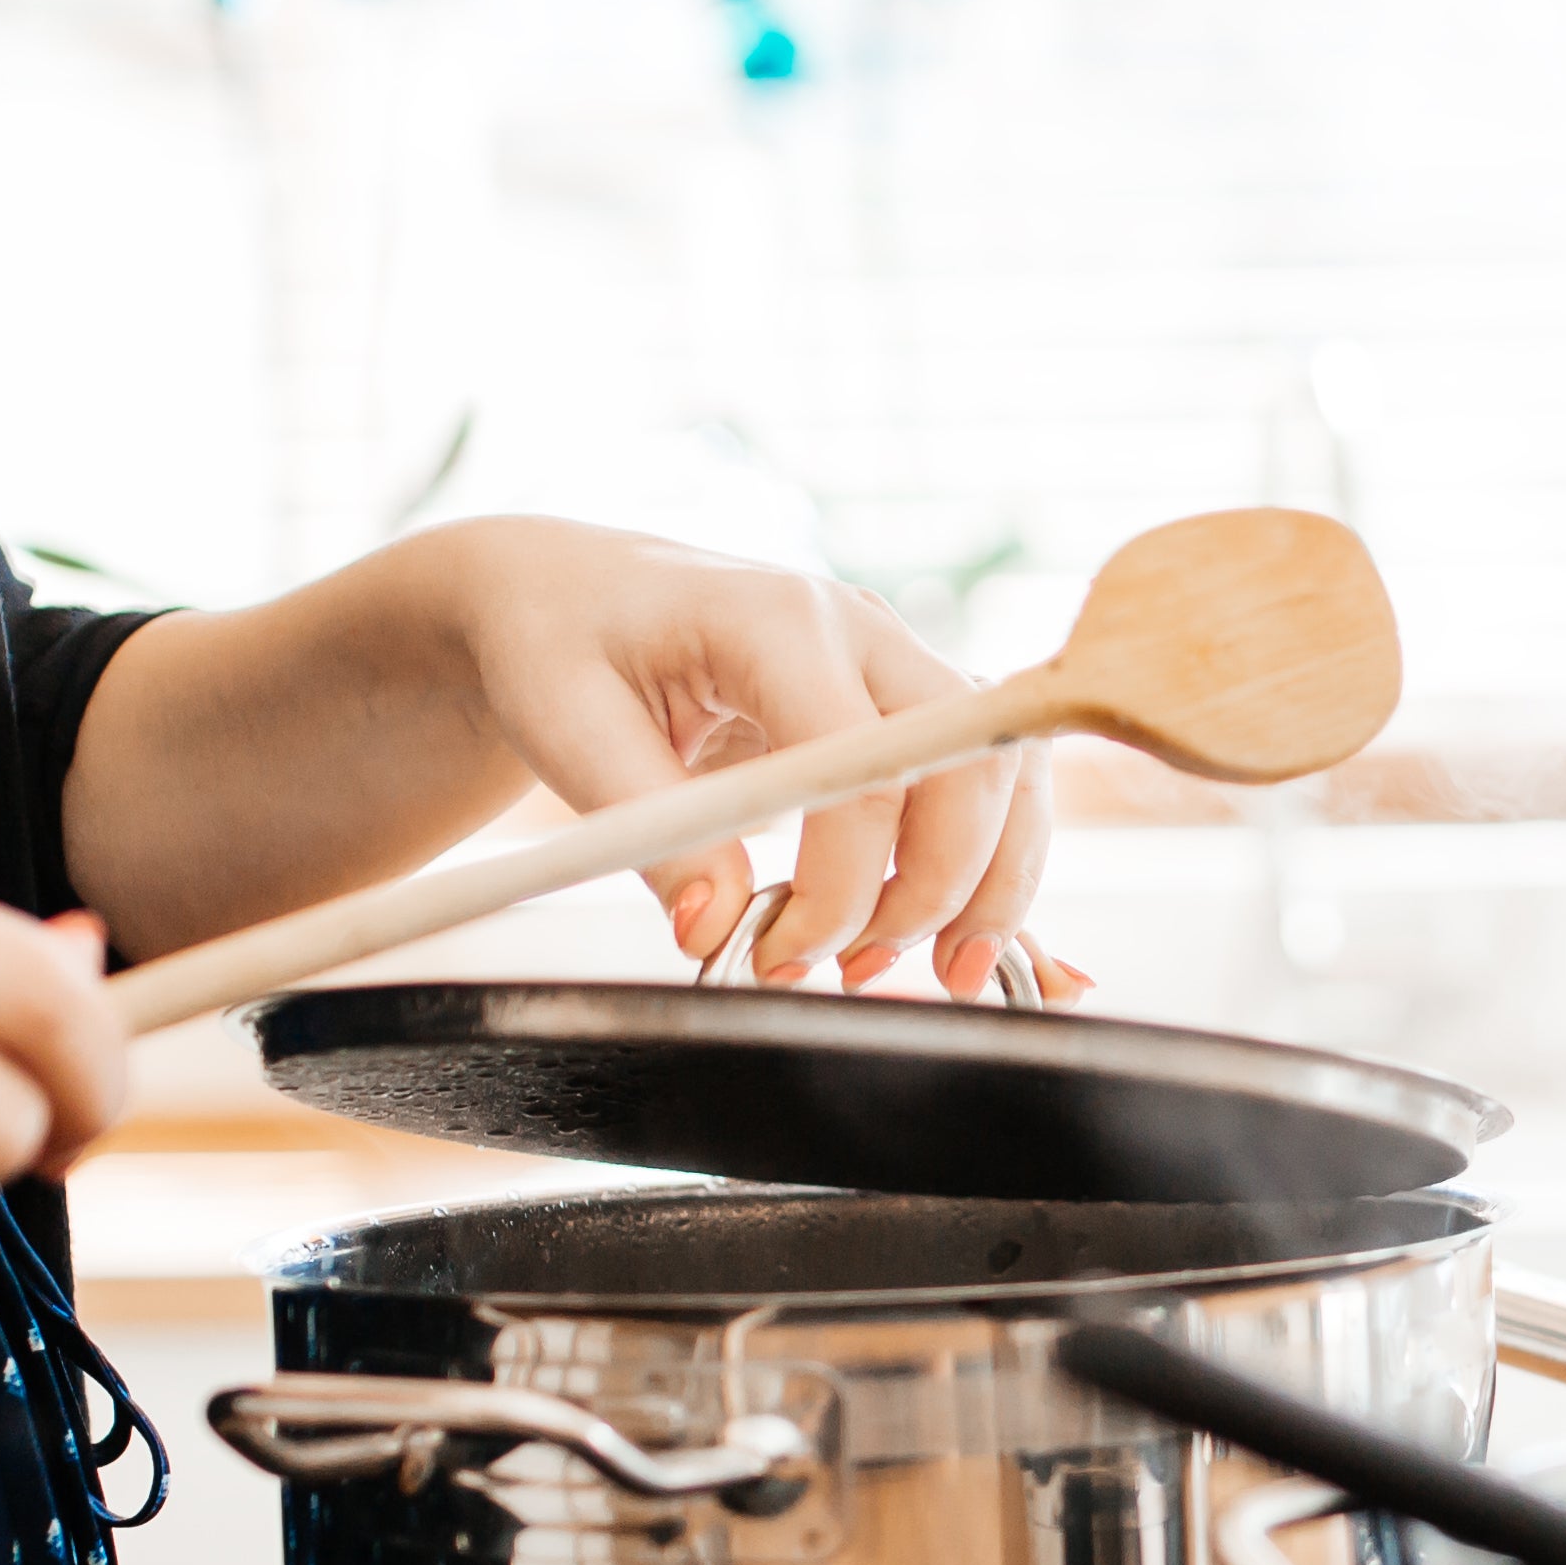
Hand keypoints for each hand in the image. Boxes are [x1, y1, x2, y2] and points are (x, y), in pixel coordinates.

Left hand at [441, 522, 1057, 992]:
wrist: (570, 592)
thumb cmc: (560, 644)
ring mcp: (898, 661)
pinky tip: (973, 939)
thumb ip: (652, 830)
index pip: (862, 764)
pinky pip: (992, 780)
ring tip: (936, 970)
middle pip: (968, 763)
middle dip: (939, 891)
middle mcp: (863, 628)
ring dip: (990, 884)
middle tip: (858, 972)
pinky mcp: (907, 704)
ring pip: (1005, 771)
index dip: (843, 882)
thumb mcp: (567, 730)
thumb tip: (719, 932)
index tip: (783, 954)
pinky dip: (998, 865)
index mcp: (776, 618)